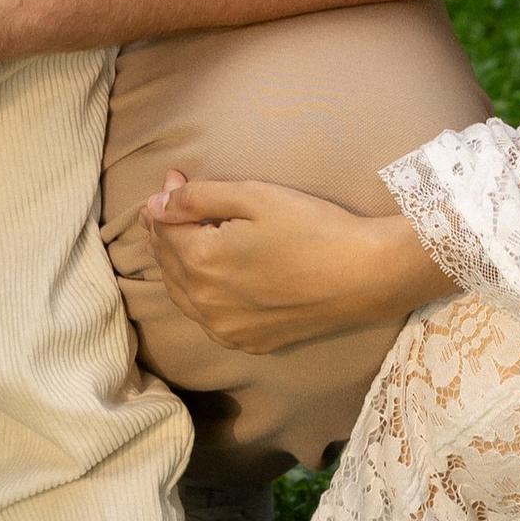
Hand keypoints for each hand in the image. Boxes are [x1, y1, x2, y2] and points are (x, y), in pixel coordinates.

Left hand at [143, 169, 448, 353]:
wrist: (364, 274)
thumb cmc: (311, 227)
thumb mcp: (254, 196)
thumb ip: (198, 197)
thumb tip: (155, 204)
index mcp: (200, 262)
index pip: (163, 229)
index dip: (165, 201)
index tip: (176, 177)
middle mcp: (204, 303)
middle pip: (167, 262)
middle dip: (166, 230)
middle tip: (176, 202)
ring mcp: (225, 329)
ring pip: (182, 293)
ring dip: (178, 263)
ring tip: (188, 234)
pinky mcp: (247, 342)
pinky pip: (207, 318)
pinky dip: (199, 294)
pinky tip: (212, 276)